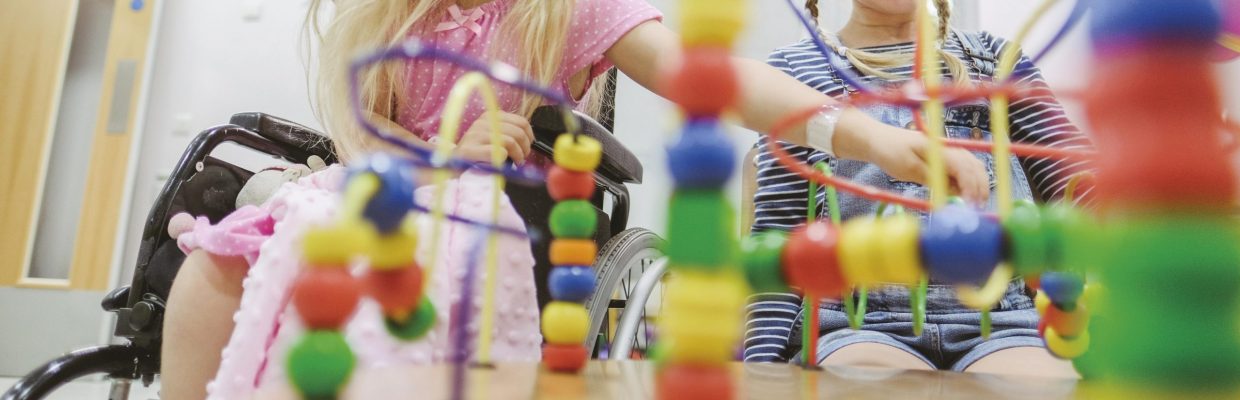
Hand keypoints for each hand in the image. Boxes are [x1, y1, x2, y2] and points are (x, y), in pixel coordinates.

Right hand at [455, 111, 533, 163]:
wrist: (453, 163)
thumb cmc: (477, 152)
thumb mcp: (492, 136)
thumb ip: (508, 132)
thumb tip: (529, 138)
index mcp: (490, 116)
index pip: (521, 121)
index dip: (529, 135)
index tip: (529, 145)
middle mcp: (483, 122)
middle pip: (518, 132)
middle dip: (525, 148)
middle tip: (522, 158)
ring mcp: (475, 135)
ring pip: (510, 141)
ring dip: (518, 155)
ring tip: (516, 162)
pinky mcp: (470, 150)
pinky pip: (498, 152)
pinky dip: (504, 160)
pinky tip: (502, 164)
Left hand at [865, 126, 989, 204]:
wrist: (878, 139)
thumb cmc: (890, 152)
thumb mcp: (908, 168)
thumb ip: (931, 178)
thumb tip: (953, 190)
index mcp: (940, 148)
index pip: (964, 167)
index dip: (970, 186)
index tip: (970, 203)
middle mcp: (948, 147)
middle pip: (974, 166)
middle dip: (979, 187)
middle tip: (976, 207)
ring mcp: (947, 151)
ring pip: (971, 167)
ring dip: (976, 184)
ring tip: (974, 203)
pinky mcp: (943, 157)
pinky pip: (961, 169)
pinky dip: (965, 181)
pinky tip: (962, 194)